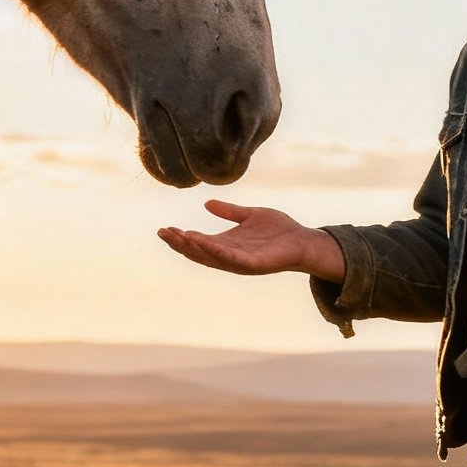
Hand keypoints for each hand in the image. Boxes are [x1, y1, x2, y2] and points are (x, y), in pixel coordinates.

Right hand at [157, 201, 345, 279]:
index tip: (165, 228)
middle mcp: (229, 255)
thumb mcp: (249, 216)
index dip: (181, 237)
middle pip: (198, 252)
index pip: (198, 242)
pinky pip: (229, 258)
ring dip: (192, 248)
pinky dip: (214, 251)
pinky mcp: (252, 264)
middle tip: (162, 232)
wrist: (303, 241)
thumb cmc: (279, 230)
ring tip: (176, 236)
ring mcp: (240, 261)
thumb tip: (207, 203)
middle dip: (179, 243)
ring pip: (210, 257)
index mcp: (227, 244)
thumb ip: (230, 212)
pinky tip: (202, 241)